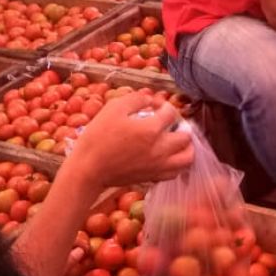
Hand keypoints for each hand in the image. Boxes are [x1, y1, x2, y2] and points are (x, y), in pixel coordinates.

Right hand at [64, 92, 193, 187]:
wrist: (87, 169)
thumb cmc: (97, 137)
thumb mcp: (113, 109)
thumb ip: (135, 99)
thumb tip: (150, 98)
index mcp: (151, 130)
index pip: (171, 113)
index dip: (164, 105)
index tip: (154, 106)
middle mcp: (160, 149)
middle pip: (186, 136)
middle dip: (181, 125)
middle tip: (170, 123)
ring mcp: (158, 166)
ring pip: (187, 158)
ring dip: (186, 147)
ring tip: (177, 140)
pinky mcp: (153, 178)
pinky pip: (175, 172)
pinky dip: (178, 163)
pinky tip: (169, 156)